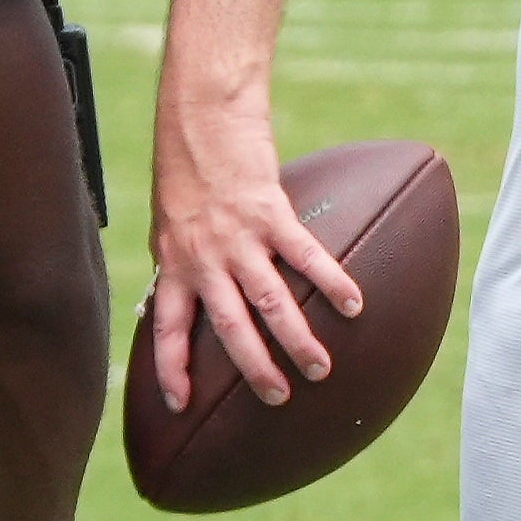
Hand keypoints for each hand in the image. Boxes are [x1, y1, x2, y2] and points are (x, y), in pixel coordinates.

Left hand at [146, 95, 360, 413]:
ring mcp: (237, 237)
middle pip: (229, 327)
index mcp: (175, 263)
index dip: (171, 368)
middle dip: (253, 367)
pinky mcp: (269, 212)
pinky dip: (331, 282)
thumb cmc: (187, 166)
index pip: (167, 328)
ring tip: (320, 368)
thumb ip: (186, 259)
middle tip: (277, 397)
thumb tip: (198, 290)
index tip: (179, 404)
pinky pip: (305, 257)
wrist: (201, 116)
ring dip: (296, 339)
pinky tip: (354, 304)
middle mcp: (203, 258)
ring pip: (269, 302)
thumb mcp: (172, 221)